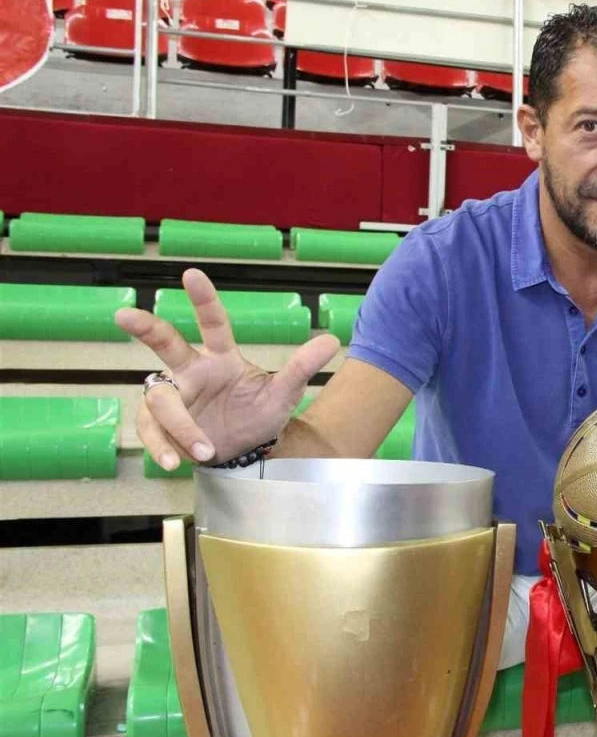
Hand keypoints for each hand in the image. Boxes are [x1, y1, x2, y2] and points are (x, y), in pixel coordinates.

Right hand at [115, 269, 340, 469]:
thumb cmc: (259, 415)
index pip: (214, 323)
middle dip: (145, 327)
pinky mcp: (160, 425)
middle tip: (124, 314)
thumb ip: (301, 368)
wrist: (244, 452)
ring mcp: (174, 397)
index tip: (191, 274)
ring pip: (161, 400)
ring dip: (178, 426)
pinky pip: (151, 431)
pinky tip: (171, 462)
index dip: (203, 300)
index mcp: (221, 358)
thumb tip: (333, 340)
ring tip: (203, 449)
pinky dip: (159, 446)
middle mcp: (192, 371)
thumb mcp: (284, 395)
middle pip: (165, 344)